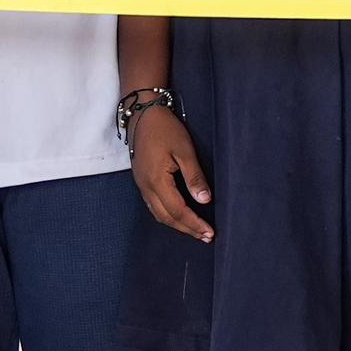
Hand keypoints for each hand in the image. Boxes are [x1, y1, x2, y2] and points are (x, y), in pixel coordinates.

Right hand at [129, 108, 212, 239]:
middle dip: (187, 229)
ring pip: (158, 214)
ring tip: (195, 230)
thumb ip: (194, 177)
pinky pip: (153, 206)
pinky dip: (167, 215)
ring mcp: (141, 185)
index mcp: (156, 181)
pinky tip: (179, 216)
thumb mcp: (184, 150)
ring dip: (177, 225)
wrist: (142, 114)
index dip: (194, 224)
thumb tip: (204, 200)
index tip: (210, 233)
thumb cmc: (165, 129)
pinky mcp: (141, 180)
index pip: (177, 211)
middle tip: (206, 237)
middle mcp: (145, 187)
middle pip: (166, 218)